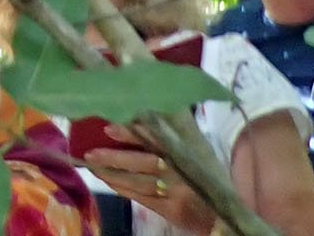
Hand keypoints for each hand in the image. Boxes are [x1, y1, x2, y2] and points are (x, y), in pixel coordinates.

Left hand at [85, 136, 213, 235]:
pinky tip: (107, 181)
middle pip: (144, 163)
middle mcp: (181, 171)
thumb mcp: (195, 144)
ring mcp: (175, 192)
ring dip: (113, 174)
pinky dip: (122, 189)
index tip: (108, 128)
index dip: (131, 133)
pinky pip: (141, 198)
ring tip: (91, 166)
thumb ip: (174, 124)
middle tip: (90, 152)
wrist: (222, 208)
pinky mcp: (171, 210)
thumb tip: (145, 103)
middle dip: (116, 158)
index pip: (156, 139)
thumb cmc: (204, 169)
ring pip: (139, 183)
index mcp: (186, 150)